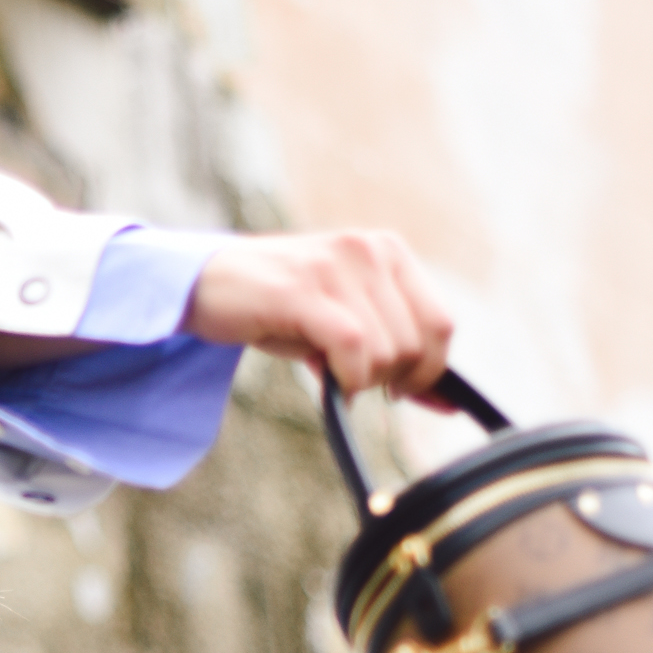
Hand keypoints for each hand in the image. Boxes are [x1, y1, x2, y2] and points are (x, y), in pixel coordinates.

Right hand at [184, 229, 452, 399]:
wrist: (205, 284)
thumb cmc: (279, 308)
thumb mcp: (346, 321)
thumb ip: (395, 352)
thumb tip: (447, 402)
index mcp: (388, 251)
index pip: (440, 323)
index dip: (429, 369)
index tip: (402, 391)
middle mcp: (368, 250)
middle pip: (415, 344)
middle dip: (390, 379)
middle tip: (353, 381)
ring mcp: (336, 266)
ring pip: (385, 350)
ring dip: (362, 379)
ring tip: (330, 372)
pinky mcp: (302, 289)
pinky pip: (352, 347)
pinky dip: (347, 377)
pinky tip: (329, 383)